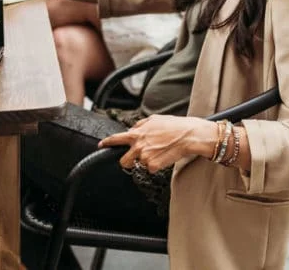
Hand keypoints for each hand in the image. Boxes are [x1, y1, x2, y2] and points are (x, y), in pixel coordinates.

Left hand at [98, 115, 216, 172]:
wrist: (188, 135)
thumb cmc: (173, 126)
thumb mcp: (153, 119)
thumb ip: (140, 125)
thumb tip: (133, 129)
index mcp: (137, 134)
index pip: (116, 139)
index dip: (107, 142)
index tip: (101, 145)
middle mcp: (138, 146)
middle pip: (124, 161)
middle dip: (128, 162)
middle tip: (136, 159)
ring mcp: (145, 156)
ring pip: (140, 165)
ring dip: (147, 161)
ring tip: (159, 153)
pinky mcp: (153, 165)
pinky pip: (151, 169)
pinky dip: (157, 166)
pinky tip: (164, 157)